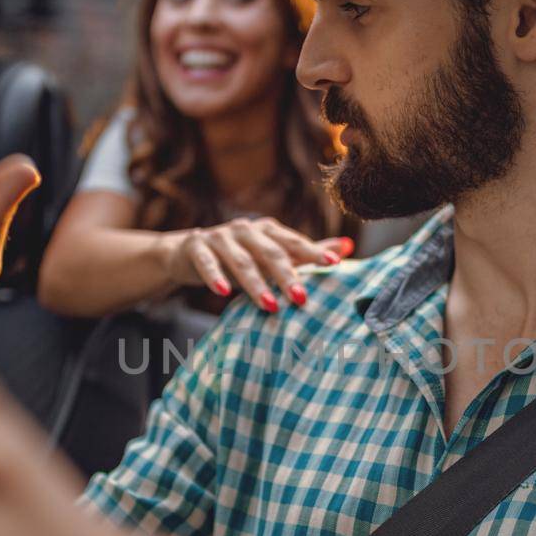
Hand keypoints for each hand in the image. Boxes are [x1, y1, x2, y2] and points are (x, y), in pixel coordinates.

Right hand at [164, 217, 353, 311]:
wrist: (188, 252)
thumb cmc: (239, 255)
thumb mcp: (271, 254)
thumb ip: (307, 252)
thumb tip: (348, 247)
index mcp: (267, 230)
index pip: (294, 242)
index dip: (313, 253)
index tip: (334, 266)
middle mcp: (246, 229)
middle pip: (270, 253)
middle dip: (287, 276)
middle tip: (302, 298)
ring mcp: (219, 236)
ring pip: (241, 261)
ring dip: (256, 284)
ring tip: (270, 306)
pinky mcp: (196, 247)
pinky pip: (207, 263)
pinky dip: (215, 276)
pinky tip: (223, 292)